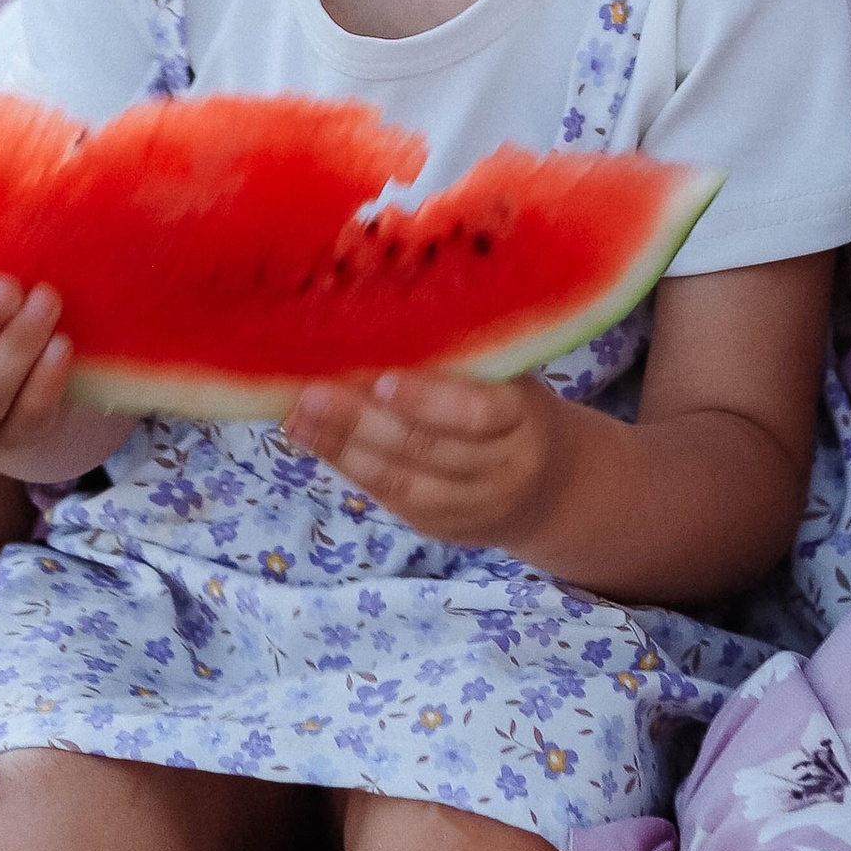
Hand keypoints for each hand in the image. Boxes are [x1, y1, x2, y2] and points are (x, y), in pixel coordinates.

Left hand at [285, 368, 563, 551]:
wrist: (553, 488)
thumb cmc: (517, 411)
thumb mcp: (510, 379)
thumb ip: (464, 360)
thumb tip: (378, 320)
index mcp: (524, 417)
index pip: (477, 411)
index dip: (427, 398)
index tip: (380, 377)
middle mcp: (502, 467)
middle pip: (426, 448)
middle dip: (361, 421)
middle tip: (310, 394)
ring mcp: (473, 506)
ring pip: (401, 480)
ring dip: (341, 449)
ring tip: (297, 420)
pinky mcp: (443, 529)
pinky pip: (392, 499)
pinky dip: (350, 470)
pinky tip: (315, 444)